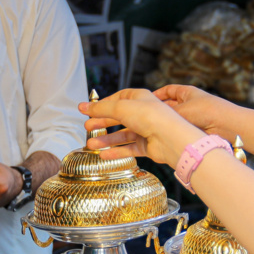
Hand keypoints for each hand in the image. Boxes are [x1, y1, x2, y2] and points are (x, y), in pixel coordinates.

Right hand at [79, 89, 204, 165]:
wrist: (169, 138)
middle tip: (87, 126)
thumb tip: (84, 106)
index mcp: (140, 98)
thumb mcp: (121, 108)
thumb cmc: (151, 117)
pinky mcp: (147, 146)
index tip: (89, 109)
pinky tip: (104, 155)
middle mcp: (143, 113)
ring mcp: (145, 130)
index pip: (119, 98)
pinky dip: (116, 152)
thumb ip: (101, 108)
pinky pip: (128, 149)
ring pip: (122, 135)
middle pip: (118, 117)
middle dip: (102, 122)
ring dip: (106, 140)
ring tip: (92, 144)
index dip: (104, 103)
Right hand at [155, 85, 239, 140]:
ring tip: (153, 127)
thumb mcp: (182, 110)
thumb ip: (167, 114)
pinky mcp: (195, 128)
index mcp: (187, 92)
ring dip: (166, 123)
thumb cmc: (207, 111)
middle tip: (146, 116)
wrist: (226, 125)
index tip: (147, 99)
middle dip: (159, 110)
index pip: (168, 90)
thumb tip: (153, 117)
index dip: (157, 94)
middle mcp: (189, 103)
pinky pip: (180, 129)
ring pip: (174, 119)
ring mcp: (192, 116)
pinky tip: (165, 136)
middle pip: (169, 105)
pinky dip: (173, 131)